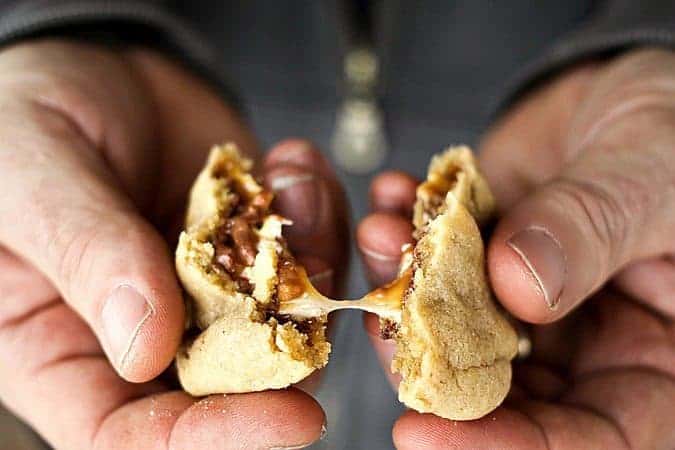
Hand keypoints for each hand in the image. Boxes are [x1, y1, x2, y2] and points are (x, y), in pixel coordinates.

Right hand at [0, 40, 347, 448]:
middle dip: (290, 336)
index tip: (291, 418)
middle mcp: (148, 332)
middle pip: (235, 384)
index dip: (212, 439)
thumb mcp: (30, 175)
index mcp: (65, 348)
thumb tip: (146, 347)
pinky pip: (308, 249)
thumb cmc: (22, 117)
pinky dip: (317, 209)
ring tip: (294, 184)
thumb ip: (87, 254)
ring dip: (312, 256)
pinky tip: (292, 162)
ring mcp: (210, 287)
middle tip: (308, 263)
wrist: (90, 67)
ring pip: (288, 315)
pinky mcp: (251, 243)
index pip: (134, 435)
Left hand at [358, 48, 674, 448]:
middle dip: (428, 356)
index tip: (419, 431)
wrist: (627, 94)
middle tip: (385, 309)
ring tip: (383, 230)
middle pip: (499, 394)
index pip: (591, 439)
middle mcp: (588, 347)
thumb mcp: (656, 172)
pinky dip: (406, 236)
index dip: (505, 446)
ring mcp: (527, 306)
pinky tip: (394, 195)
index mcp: (658, 361)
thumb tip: (518, 286)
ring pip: (451, 330)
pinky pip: (434, 267)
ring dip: (405, 286)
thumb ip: (593, 228)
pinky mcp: (483, 263)